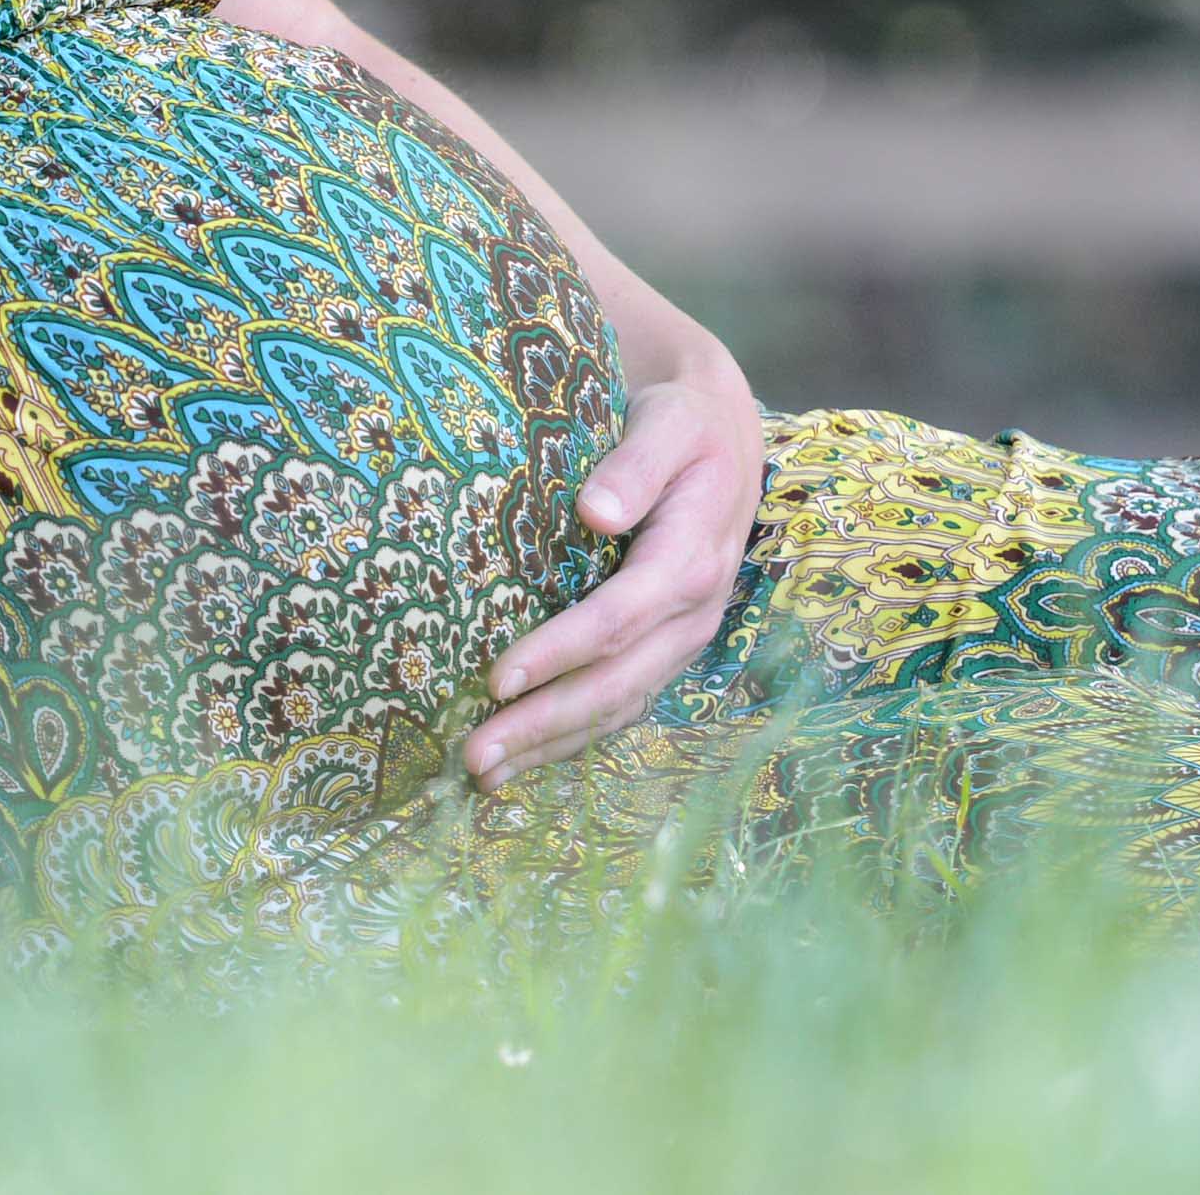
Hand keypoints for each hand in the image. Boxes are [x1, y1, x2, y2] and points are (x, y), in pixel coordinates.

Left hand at [463, 340, 761, 786]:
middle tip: (475, 757)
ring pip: (619, 706)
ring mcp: (683, 638)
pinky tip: (526, 756)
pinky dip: (574, 735)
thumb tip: (597, 512)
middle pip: (616, 684)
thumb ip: (637, 463)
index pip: (618, 620)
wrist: (724, 436)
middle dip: (545, 724)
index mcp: (692, 559)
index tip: (497, 679)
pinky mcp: (666, 647)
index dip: (559, 653)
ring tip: (484, 776)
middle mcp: (694, 614)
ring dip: (553, 745)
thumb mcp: (669, 423)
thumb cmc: (685, 424)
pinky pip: (622, 702)